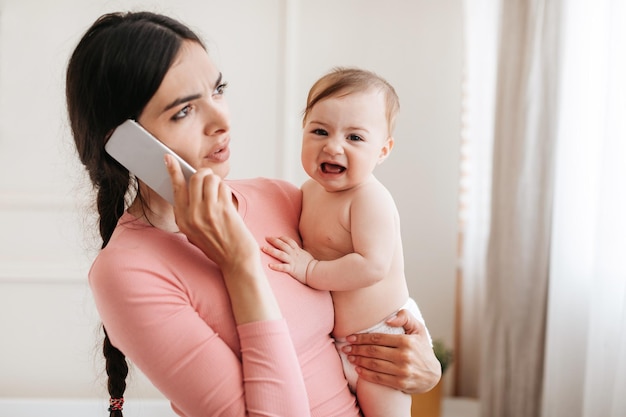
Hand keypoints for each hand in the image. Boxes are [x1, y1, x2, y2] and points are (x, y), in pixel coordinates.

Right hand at [165, 155, 258, 270]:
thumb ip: (190, 211)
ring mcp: (208, 213)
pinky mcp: (224, 211)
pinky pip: (223, 187)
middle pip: (195, 178)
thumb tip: (190, 185)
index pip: (175, 188)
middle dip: (204, 174)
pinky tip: (226, 198)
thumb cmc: (218, 245)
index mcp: (182, 220)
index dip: (173, 171)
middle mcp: (192, 215)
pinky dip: (225, 188)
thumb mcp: (195, 231)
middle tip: (210, 178)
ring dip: (216, 180)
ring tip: (219, 190)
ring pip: (210, 179)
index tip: (169, 158)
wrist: (236, 261)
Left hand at [262, 236, 314, 283]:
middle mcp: (294, 254)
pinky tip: (269, 265)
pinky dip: (276, 266)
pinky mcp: (292, 269)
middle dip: (274, 241)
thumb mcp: (304, 254)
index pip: (288, 241)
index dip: (281, 238)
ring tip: (263, 248)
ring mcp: (292, 261)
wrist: (316, 272)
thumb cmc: (311, 264)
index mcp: (297, 250)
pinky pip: (283, 267)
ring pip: (280, 254)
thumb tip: (294, 249)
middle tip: (266, 238)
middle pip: (282, 245)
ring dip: (271, 251)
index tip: (276, 237)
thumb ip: (298, 251)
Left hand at [342, 309, 440, 393]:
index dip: (361, 338)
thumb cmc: (422, 348)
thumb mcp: (418, 329)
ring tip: (350, 357)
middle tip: (345, 348)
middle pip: (373, 352)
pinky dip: (366, 374)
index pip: (378, 338)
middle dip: (356, 349)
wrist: (433, 374)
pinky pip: (379, 379)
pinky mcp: (401, 384)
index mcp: (406, 341)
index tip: (350, 338)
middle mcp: (404, 356)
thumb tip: (388, 319)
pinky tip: (358, 369)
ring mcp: (402, 371)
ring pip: (374, 365)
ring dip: (359, 361)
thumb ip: (405, 317)